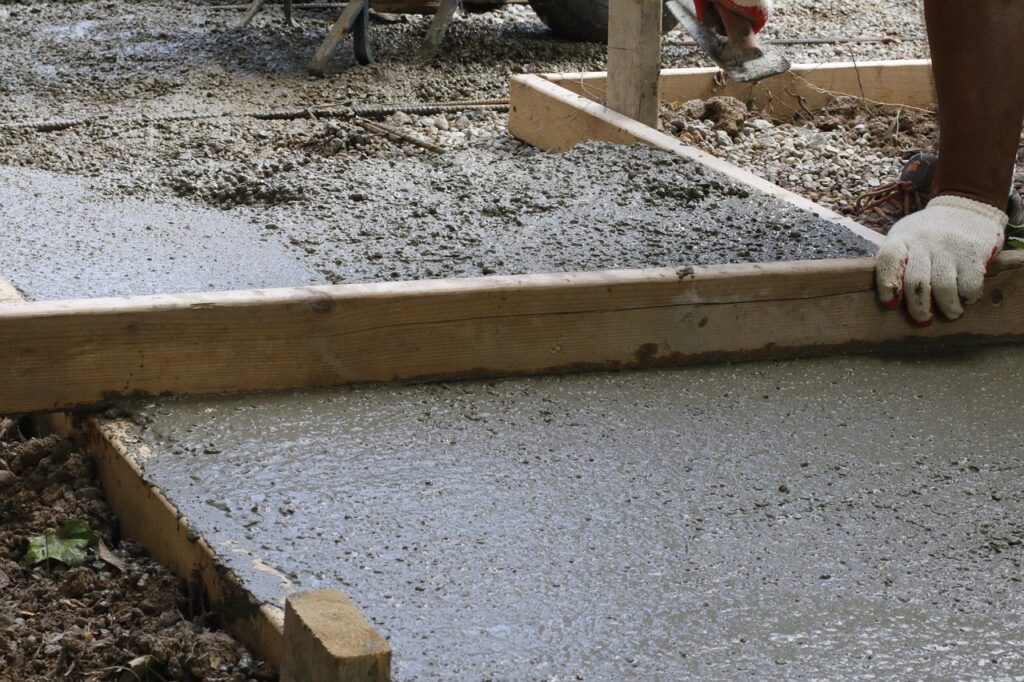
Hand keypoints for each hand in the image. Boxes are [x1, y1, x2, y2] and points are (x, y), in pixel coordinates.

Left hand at [875, 195, 1006, 324]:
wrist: (966, 207)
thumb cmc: (927, 233)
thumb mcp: (906, 237)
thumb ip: (897, 262)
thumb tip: (889, 301)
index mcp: (902, 239)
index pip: (889, 259)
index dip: (887, 284)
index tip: (891, 304)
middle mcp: (924, 243)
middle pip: (917, 281)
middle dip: (919, 307)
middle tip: (923, 320)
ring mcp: (950, 248)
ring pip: (944, 287)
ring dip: (948, 307)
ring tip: (951, 313)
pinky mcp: (974, 254)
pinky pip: (969, 284)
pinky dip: (968, 297)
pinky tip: (966, 298)